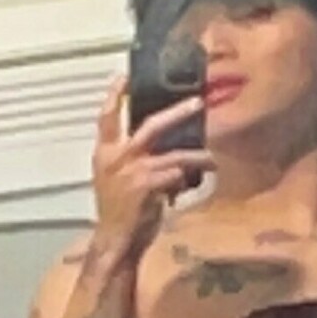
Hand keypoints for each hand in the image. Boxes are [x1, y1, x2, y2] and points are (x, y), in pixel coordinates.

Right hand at [91, 78, 215, 256]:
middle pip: (150, 125)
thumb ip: (133, 158)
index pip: (106, 116)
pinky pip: (177, 175)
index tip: (125, 77)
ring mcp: (131, 172)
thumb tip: (165, 143)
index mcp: (104, 153)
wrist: (115, 240)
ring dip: (198, 156)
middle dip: (177, 112)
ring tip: (211, 160)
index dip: (115, 95)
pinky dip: (188, 179)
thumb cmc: (120, 210)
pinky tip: (194, 184)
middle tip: (197, 102)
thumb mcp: (118, 178)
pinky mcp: (146, 187)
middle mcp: (115, 158)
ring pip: (174, 154)